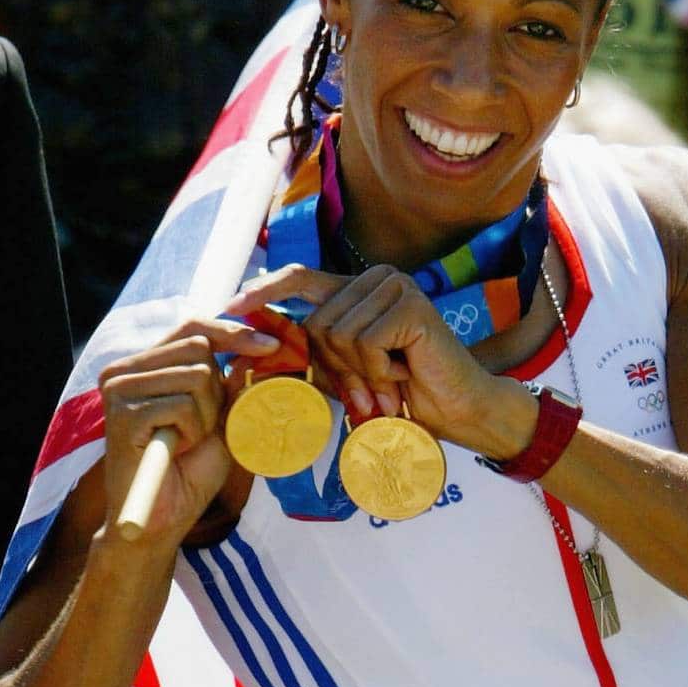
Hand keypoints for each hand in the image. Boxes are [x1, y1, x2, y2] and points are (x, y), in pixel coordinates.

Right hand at [98, 317, 279, 546]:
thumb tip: (258, 347)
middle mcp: (124, 368)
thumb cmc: (189, 470)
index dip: (234, 331)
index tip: (271, 346)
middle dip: (216, 390)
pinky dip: (191, 430)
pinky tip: (174, 450)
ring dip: (205, 414)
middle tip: (199, 428)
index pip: (193, 326)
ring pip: (196, 375)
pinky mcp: (121, 413)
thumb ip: (233, 382)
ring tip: (185, 441)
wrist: (160, 522)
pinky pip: (183, 404)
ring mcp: (118, 388)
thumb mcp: (222, 417)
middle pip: (199, 346)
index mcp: (146, 363)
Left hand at [226, 264, 498, 447]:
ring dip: (362, 373)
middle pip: (317, 322)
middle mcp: (376, 279)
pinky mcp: (409, 303)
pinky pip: (365, 343)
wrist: (459, 409)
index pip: (300, 277)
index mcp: (359, 288)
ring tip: (393, 380)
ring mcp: (395, 286)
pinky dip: (380, 371)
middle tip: (372, 389)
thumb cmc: (405, 392)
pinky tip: (406, 372)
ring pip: (337, 334)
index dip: (264, 290)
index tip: (228, 307)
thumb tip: (259, 348)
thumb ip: (314, 353)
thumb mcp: (350, 371)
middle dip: (337, 368)